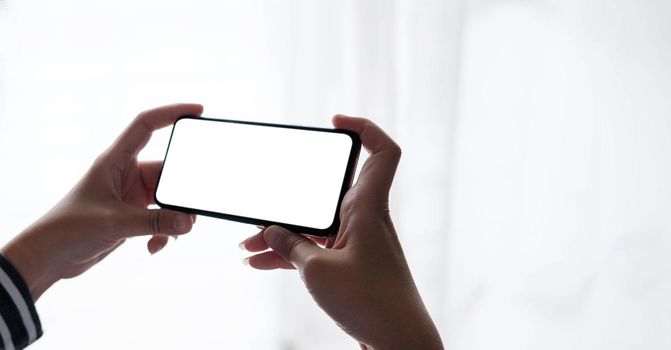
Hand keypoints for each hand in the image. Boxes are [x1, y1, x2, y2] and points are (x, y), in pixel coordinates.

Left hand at [1, 104, 201, 300]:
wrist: (48, 258)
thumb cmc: (68, 230)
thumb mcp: (115, 223)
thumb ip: (155, 222)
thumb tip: (189, 222)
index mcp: (115, 161)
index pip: (146, 125)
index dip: (171, 113)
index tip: (198, 110)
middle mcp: (125, 174)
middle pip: (167, 170)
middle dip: (182, 190)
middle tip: (194, 208)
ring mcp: (131, 196)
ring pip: (168, 198)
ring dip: (174, 217)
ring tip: (175, 233)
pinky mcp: (133, 216)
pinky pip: (161, 219)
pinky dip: (164, 232)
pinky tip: (154, 246)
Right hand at [241, 115, 442, 349]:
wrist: (397, 342)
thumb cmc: (370, 302)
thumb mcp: (318, 271)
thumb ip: (291, 246)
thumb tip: (271, 231)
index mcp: (368, 207)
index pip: (383, 152)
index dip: (364, 128)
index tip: (335, 122)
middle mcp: (365, 219)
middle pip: (327, 192)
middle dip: (292, 197)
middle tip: (263, 204)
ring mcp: (357, 243)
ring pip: (315, 225)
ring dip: (283, 232)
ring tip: (247, 244)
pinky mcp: (350, 265)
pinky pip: (316, 249)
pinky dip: (290, 254)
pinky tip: (259, 262)